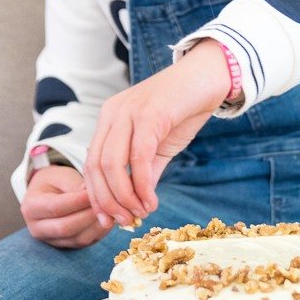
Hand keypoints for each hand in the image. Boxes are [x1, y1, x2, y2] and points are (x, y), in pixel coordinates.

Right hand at [21, 165, 110, 248]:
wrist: (50, 193)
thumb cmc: (56, 182)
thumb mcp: (62, 177)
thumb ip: (76, 186)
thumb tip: (95, 195)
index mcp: (31, 207)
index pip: (56, 207)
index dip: (78, 201)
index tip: (97, 192)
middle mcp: (37, 228)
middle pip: (66, 227)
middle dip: (89, 215)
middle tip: (108, 204)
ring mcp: (52, 240)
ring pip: (77, 238)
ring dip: (97, 225)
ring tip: (111, 211)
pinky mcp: (67, 245)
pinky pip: (85, 242)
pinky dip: (100, 232)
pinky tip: (109, 219)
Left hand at [84, 38, 229, 227]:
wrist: (209, 77)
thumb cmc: (184, 110)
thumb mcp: (158, 147)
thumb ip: (145, 173)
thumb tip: (136, 204)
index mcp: (109, 120)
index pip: (91, 164)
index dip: (97, 196)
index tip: (108, 221)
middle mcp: (113, 114)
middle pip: (96, 167)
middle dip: (108, 201)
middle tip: (126, 221)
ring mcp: (129, 112)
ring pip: (113, 164)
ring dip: (124, 196)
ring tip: (141, 212)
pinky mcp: (150, 114)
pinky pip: (139, 157)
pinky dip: (142, 184)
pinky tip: (151, 200)